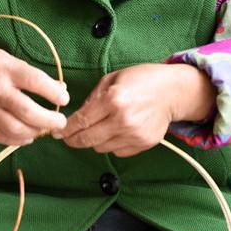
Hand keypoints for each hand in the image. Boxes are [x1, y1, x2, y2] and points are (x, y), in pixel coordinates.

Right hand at [0, 48, 68, 146]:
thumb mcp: (10, 61)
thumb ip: (34, 76)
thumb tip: (61, 89)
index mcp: (3, 67)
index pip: (34, 81)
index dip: (54, 92)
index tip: (64, 99)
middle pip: (26, 110)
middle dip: (49, 120)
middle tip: (61, 122)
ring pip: (15, 129)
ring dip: (36, 132)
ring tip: (44, 129)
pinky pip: (3, 137)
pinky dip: (20, 140)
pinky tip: (28, 134)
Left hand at [52, 63, 214, 156]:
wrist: (173, 92)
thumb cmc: (142, 80)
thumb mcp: (112, 79)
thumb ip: (92, 98)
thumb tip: (76, 116)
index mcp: (113, 100)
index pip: (81, 121)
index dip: (65, 129)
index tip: (57, 132)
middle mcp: (122, 120)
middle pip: (87, 140)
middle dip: (73, 140)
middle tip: (67, 137)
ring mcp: (133, 135)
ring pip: (100, 148)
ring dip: (93, 141)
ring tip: (99, 128)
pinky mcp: (142, 144)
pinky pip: (116, 152)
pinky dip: (111, 144)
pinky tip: (116, 131)